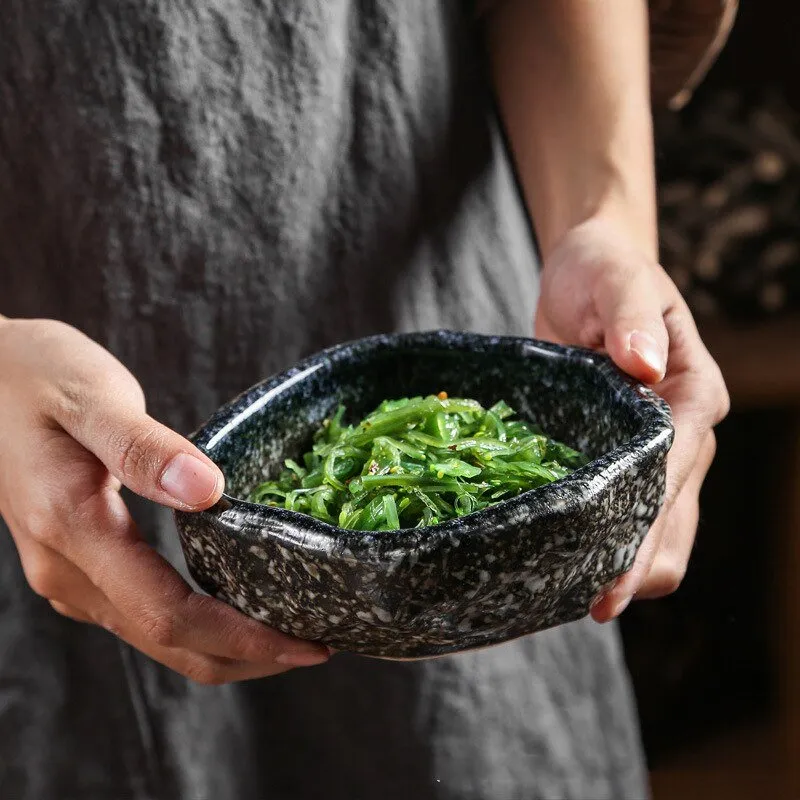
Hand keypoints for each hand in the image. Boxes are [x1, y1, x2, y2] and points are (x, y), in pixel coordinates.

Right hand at [0, 319, 328, 682]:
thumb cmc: (34, 375)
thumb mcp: (92, 398)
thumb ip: (144, 447)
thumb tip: (209, 491)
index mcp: (74, 529)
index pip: (169, 615)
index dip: (244, 638)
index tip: (305, 643)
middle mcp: (66, 568)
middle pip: (167, 643)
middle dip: (247, 656)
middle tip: (317, 645)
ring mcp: (68, 571)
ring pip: (154, 637)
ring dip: (224, 646)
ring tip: (288, 629)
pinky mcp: (78, 561)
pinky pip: (142, 613)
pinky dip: (197, 623)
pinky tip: (234, 602)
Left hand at [534, 217, 729, 618]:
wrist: (586, 271)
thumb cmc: (604, 272)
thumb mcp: (616, 280)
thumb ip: (631, 317)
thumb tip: (644, 367)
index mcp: (691, 396)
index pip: (674, 473)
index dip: (648, 530)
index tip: (617, 582)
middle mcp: (683, 434)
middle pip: (674, 518)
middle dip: (640, 565)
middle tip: (591, 605)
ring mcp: (652, 451)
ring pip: (658, 528)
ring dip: (627, 564)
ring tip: (575, 596)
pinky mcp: (618, 455)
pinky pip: (623, 510)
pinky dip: (604, 540)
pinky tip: (568, 560)